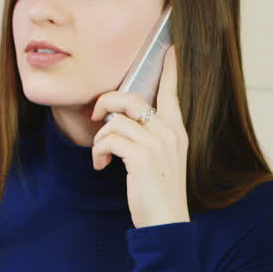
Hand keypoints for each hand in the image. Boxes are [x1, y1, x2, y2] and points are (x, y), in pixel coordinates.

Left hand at [89, 45, 189, 228]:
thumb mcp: (159, 160)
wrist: (165, 224)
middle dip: (105, 102)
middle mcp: (169, 133)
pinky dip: (98, 151)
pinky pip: (108, 138)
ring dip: (100, 138)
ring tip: (102, 156)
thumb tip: (119, 119)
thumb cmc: (157, 192)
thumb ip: (148, 137)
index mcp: (177, 131)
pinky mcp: (142, 157)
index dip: (170, 70)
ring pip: (114, 120)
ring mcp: (157, 144)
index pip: (172, 93)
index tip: (169, 48)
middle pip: (130, 98)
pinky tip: (101, 165)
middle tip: (95, 115)